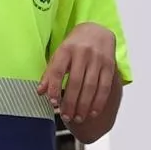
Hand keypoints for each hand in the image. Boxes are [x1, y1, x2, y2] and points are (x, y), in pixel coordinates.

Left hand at [42, 21, 123, 138]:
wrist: (97, 31)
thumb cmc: (74, 46)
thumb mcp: (59, 55)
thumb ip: (50, 73)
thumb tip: (40, 92)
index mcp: (66, 49)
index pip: (58, 70)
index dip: (54, 88)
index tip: (53, 103)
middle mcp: (82, 53)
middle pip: (75, 82)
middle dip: (70, 102)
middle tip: (66, 117)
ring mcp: (97, 59)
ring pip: (91, 87)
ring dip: (84, 106)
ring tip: (77, 118)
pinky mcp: (109, 65)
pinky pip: (105, 87)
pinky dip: (98, 102)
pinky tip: (92, 113)